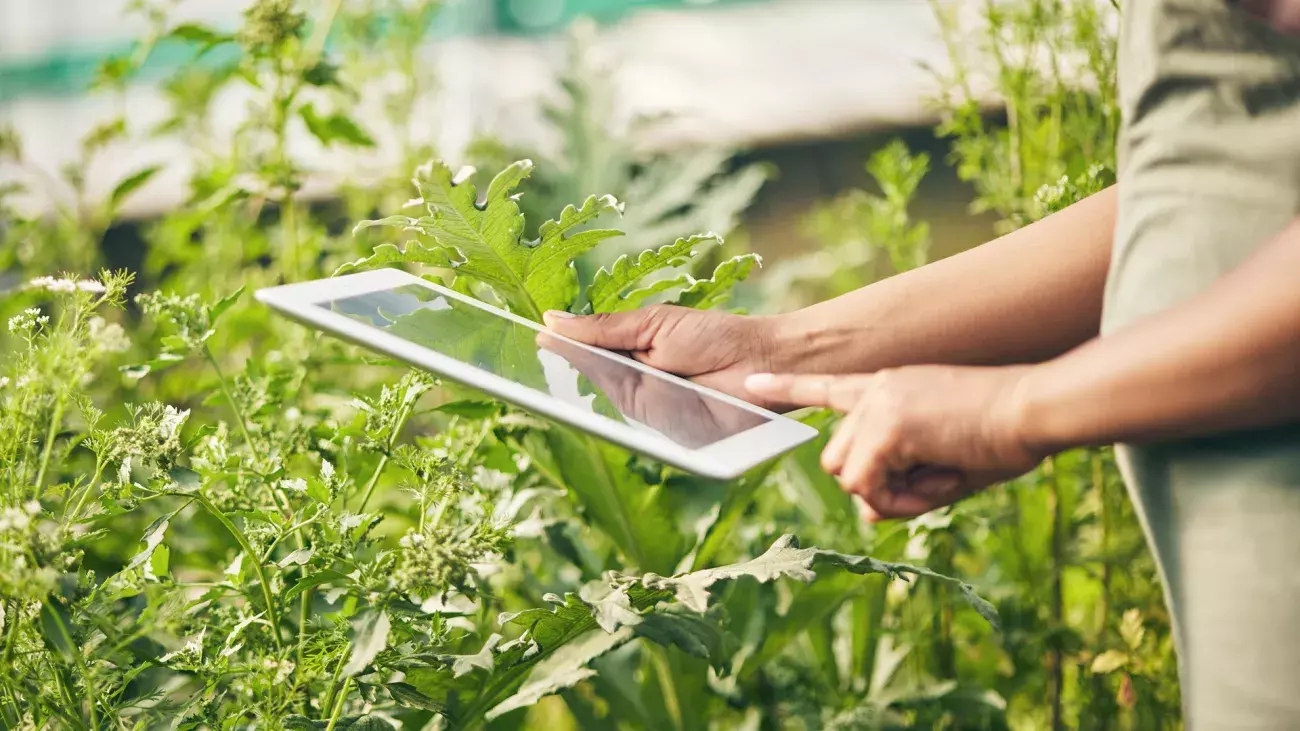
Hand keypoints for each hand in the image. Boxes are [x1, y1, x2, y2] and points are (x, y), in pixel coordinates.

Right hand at [543, 306, 787, 407]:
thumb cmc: (713, 337)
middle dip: (557, 374)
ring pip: (601, 404)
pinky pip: (629, 424)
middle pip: (585, 383)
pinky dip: (611, 413)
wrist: (761, 361)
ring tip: (550, 377)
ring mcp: (645, 413)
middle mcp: (632, 388)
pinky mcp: (661, 434)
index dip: (555, 352)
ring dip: (580, 392)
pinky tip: (593, 402)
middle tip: (529, 359)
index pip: (582, 357)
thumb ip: (603, 328)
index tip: (523, 342)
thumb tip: (551, 320)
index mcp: (627, 356)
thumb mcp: (651, 325)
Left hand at [744, 365, 1044, 520]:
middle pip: (836, 459)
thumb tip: (865, 511)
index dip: (789, 389)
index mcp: (890, 388)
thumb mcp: (945, 467)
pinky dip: (899, 498)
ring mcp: (879, 404)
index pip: (829, 387)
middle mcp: (876, 389)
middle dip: (874, 486)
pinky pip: (866, 483)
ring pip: (846, 474)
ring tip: (939, 477)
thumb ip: (902, 487)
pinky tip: (937, 479)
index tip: (751, 384)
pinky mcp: (888, 423)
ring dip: (889, 493)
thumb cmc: (1004, 436)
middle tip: (927, 485)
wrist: (1035, 409)